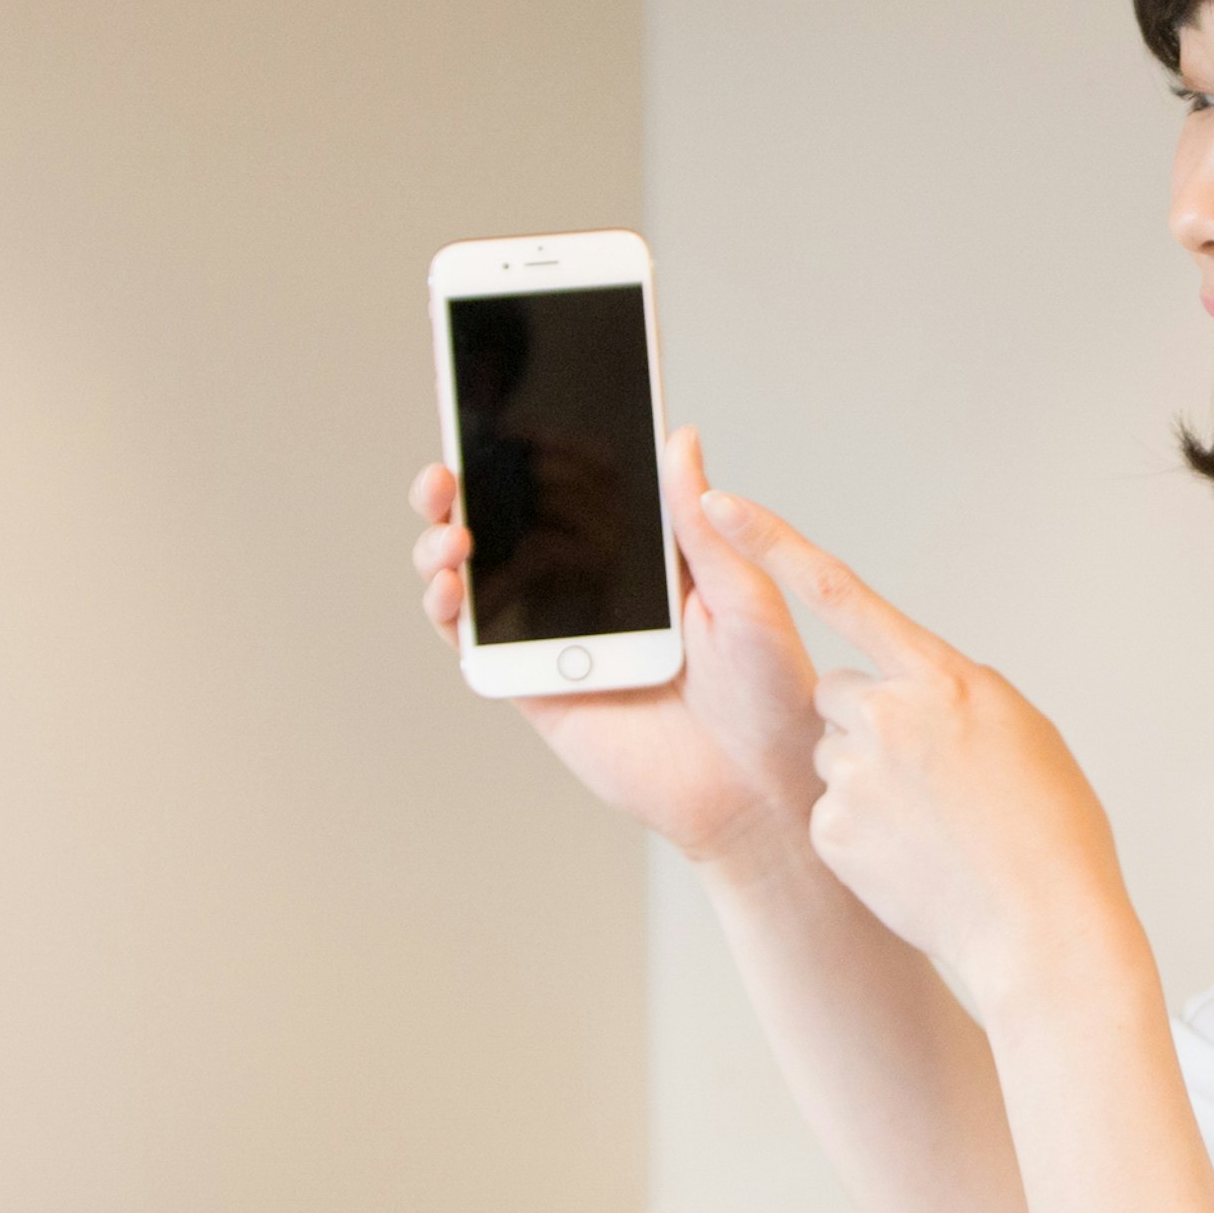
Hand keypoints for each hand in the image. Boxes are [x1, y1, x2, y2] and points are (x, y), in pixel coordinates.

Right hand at [409, 429, 825, 869]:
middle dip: (461, 496)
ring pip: (477, 583)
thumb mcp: (746, 596)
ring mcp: (559, 641)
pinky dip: (451, 616)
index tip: (498, 421)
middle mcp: (590, 593)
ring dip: (442, 549)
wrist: (761, 790)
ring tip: (450, 535)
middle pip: (505, 531)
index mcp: (640, 560)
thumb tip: (681, 438)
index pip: (569, 493)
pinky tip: (452, 589)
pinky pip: (479, 649)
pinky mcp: (539, 693)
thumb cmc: (772, 694)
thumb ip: (699, 525)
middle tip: (445, 475)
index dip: (527, 459)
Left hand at [701, 493, 1140, 1021]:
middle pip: (837, 693)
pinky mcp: (830, 830)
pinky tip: (911, 858)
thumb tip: (923, 686)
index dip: (769, 543)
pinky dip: (863, 834)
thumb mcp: (1022, 732)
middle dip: (867, 724)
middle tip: (927, 777)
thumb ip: (959, 693)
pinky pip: (831, 813)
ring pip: (834, 756)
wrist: (1041, 928)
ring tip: (929, 827)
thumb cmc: (1047, 833)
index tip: (715, 507)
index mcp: (939, 677)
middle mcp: (885, 715)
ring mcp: (852, 775)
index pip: (838, 590)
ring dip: (868, 782)